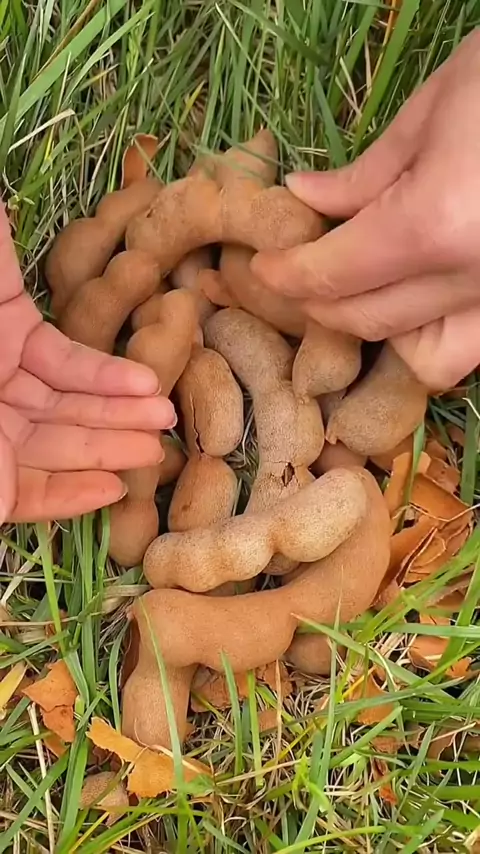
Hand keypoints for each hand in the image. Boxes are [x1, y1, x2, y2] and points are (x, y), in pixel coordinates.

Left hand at [0, 206, 175, 521]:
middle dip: (121, 417)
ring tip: (155, 453)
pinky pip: (34, 498)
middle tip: (167, 419)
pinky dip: (72, 498)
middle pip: (70, 412)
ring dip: (109, 454)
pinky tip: (113, 492)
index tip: (149, 380)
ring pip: (59, 453)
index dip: (108, 376)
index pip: (64, 366)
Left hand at [252, 30, 479, 389]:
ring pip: (424, 357)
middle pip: (368, 321)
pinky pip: (468, 349)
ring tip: (357, 292)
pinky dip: (432, 338)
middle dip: (317, 304)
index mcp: (436, 226)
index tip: (263, 266)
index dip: (287, 275)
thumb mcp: (432, 112)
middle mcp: (472, 281)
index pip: (334, 274)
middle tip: (295, 275)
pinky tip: (414, 301)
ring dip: (379, 334)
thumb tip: (305, 198)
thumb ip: (363, 175)